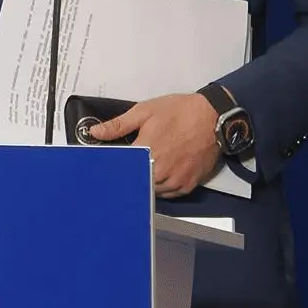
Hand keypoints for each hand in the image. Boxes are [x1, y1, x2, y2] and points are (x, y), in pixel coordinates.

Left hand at [88, 93, 220, 197]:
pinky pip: (169, 195)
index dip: (112, 167)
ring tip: (140, 173)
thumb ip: (118, 125)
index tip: (106, 167)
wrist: (212, 117)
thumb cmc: (179, 112)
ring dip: (143, 183)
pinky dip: (160, 189)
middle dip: (128, 176)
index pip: (120, 168)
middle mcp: (160, 170)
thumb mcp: (144, 112)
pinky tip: (156, 177)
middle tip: (122, 171)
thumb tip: (95, 133)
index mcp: (145, 151)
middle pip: (135, 182)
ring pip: (151, 191)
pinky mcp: (188, 184)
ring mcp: (175, 179)